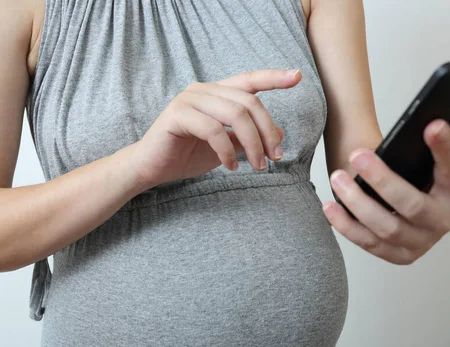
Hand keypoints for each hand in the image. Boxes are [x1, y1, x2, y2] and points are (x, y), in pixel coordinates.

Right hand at [131, 69, 301, 188]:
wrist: (152, 168)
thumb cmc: (187, 155)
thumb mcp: (227, 147)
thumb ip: (248, 137)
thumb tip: (280, 134)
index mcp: (216, 93)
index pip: (249, 80)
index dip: (273, 77)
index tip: (297, 76)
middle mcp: (203, 89)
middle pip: (249, 102)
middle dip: (267, 131)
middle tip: (275, 157)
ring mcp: (189, 99)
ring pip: (235, 115)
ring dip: (253, 143)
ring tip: (258, 166)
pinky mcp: (177, 115)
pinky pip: (213, 130)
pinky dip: (227, 151)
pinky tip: (231, 166)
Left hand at [322, 116, 449, 264]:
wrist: (418, 219)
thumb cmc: (427, 183)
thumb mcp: (444, 164)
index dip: (446, 148)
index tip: (431, 124)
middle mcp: (442, 222)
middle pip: (412, 205)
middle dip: (382, 180)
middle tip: (357, 154)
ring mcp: (420, 243)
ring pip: (386, 228)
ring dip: (358, 203)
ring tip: (337, 177)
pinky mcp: (397, 255)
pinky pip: (368, 243)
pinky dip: (346, 225)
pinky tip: (330, 205)